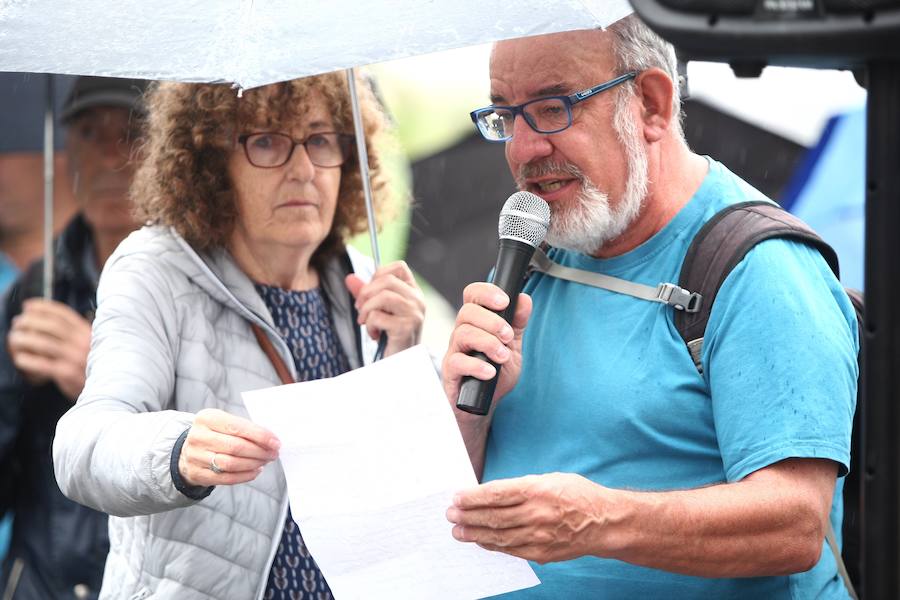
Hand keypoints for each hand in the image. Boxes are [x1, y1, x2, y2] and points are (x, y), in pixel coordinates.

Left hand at [7, 298, 91, 400]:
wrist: (111, 388)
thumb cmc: (97, 366)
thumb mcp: (94, 345)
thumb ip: (78, 334)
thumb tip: (51, 322)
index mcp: (88, 332)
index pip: (64, 314)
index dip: (44, 307)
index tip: (28, 306)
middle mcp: (83, 342)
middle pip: (52, 326)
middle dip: (31, 321)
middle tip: (17, 322)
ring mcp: (76, 358)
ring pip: (44, 344)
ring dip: (25, 340)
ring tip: (14, 339)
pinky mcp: (68, 374)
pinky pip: (42, 364)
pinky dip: (28, 360)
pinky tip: (20, 359)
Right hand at [178, 408, 280, 486]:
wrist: (189, 450)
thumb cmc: (215, 434)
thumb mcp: (224, 423)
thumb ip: (244, 428)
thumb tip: (271, 440)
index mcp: (207, 418)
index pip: (238, 427)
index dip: (260, 436)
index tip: (276, 442)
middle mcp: (198, 437)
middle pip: (235, 447)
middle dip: (259, 451)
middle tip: (273, 454)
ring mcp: (195, 457)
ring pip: (231, 464)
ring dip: (253, 464)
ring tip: (264, 461)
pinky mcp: (197, 474)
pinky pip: (226, 478)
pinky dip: (245, 476)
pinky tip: (255, 471)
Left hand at [345, 260, 424, 356]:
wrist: (401, 363)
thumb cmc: (390, 336)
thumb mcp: (378, 310)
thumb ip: (366, 294)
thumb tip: (349, 277)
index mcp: (414, 292)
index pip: (399, 267)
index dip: (379, 274)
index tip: (370, 291)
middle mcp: (418, 300)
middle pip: (387, 280)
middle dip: (366, 293)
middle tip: (359, 309)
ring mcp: (414, 314)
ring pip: (383, 296)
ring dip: (366, 309)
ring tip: (365, 322)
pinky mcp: (406, 328)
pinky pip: (378, 316)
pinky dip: (370, 325)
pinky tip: (374, 335)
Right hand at [441, 282, 531, 414]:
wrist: (484, 404)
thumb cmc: (495, 372)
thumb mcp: (512, 346)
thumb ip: (517, 323)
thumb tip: (524, 299)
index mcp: (476, 322)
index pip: (473, 295)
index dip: (486, 292)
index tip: (505, 302)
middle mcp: (462, 333)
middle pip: (467, 312)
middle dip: (492, 321)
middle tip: (508, 336)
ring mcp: (455, 352)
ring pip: (463, 334)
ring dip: (488, 342)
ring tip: (502, 356)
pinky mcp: (451, 372)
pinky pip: (457, 362)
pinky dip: (477, 366)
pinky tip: (491, 372)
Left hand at [446, 473, 608, 563]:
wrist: (604, 522)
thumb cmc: (577, 495)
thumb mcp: (549, 479)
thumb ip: (521, 487)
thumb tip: (490, 494)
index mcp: (537, 489)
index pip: (495, 494)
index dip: (472, 497)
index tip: (456, 498)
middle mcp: (536, 513)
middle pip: (493, 516)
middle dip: (467, 516)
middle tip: (451, 515)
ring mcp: (539, 535)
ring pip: (498, 536)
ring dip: (474, 534)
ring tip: (458, 531)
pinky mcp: (542, 552)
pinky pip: (510, 549)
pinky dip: (493, 545)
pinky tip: (481, 541)